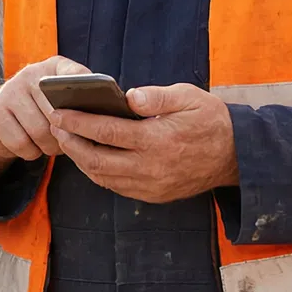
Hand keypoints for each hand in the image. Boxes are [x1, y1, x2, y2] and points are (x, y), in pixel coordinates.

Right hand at [0, 56, 90, 181]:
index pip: (74, 74)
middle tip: (68, 141)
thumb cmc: (43, 110)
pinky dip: (31, 152)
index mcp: (54, 66)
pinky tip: (32, 146)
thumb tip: (109, 118)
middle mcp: (30, 73)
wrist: (2, 119)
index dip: (87, 88)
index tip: (98, 102)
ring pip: (40, 131)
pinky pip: (21, 143)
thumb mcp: (62, 99)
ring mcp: (9, 91)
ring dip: (49, 147)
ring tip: (51, 145)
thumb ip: (82, 101)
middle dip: (66, 135)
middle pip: (58, 113)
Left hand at [50, 84, 237, 203]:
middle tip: (55, 125)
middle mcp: (150, 168)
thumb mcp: (189, 97)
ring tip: (66, 140)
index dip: (78, 123)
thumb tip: (128, 96)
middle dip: (71, 142)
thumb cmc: (210, 120)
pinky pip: (116, 187)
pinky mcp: (153, 195)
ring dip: (80, 160)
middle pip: (97, 159)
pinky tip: (88, 157)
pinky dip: (97, 173)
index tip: (59, 113)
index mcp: (157, 140)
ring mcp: (151, 186)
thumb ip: (157, 96)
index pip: (107, 132)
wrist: (236, 156)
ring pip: (103, 177)